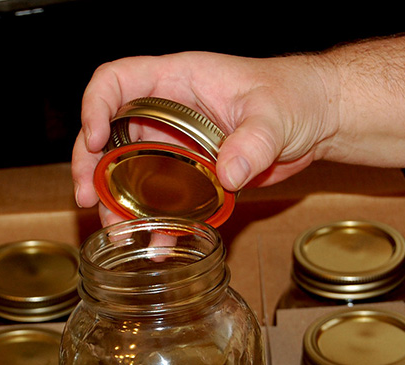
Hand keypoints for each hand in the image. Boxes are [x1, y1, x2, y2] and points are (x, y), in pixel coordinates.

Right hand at [71, 51, 337, 211]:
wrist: (316, 120)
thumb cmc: (294, 96)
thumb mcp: (275, 114)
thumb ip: (253, 141)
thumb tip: (228, 173)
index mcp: (176, 81)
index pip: (116, 80)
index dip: (95, 106)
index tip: (96, 141)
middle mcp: (166, 111)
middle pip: (108, 132)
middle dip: (91, 166)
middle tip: (87, 198)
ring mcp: (175, 144)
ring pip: (128, 171)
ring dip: (117, 202)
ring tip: (116, 231)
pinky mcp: (189, 175)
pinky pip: (161, 199)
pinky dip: (156, 222)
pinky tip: (156, 245)